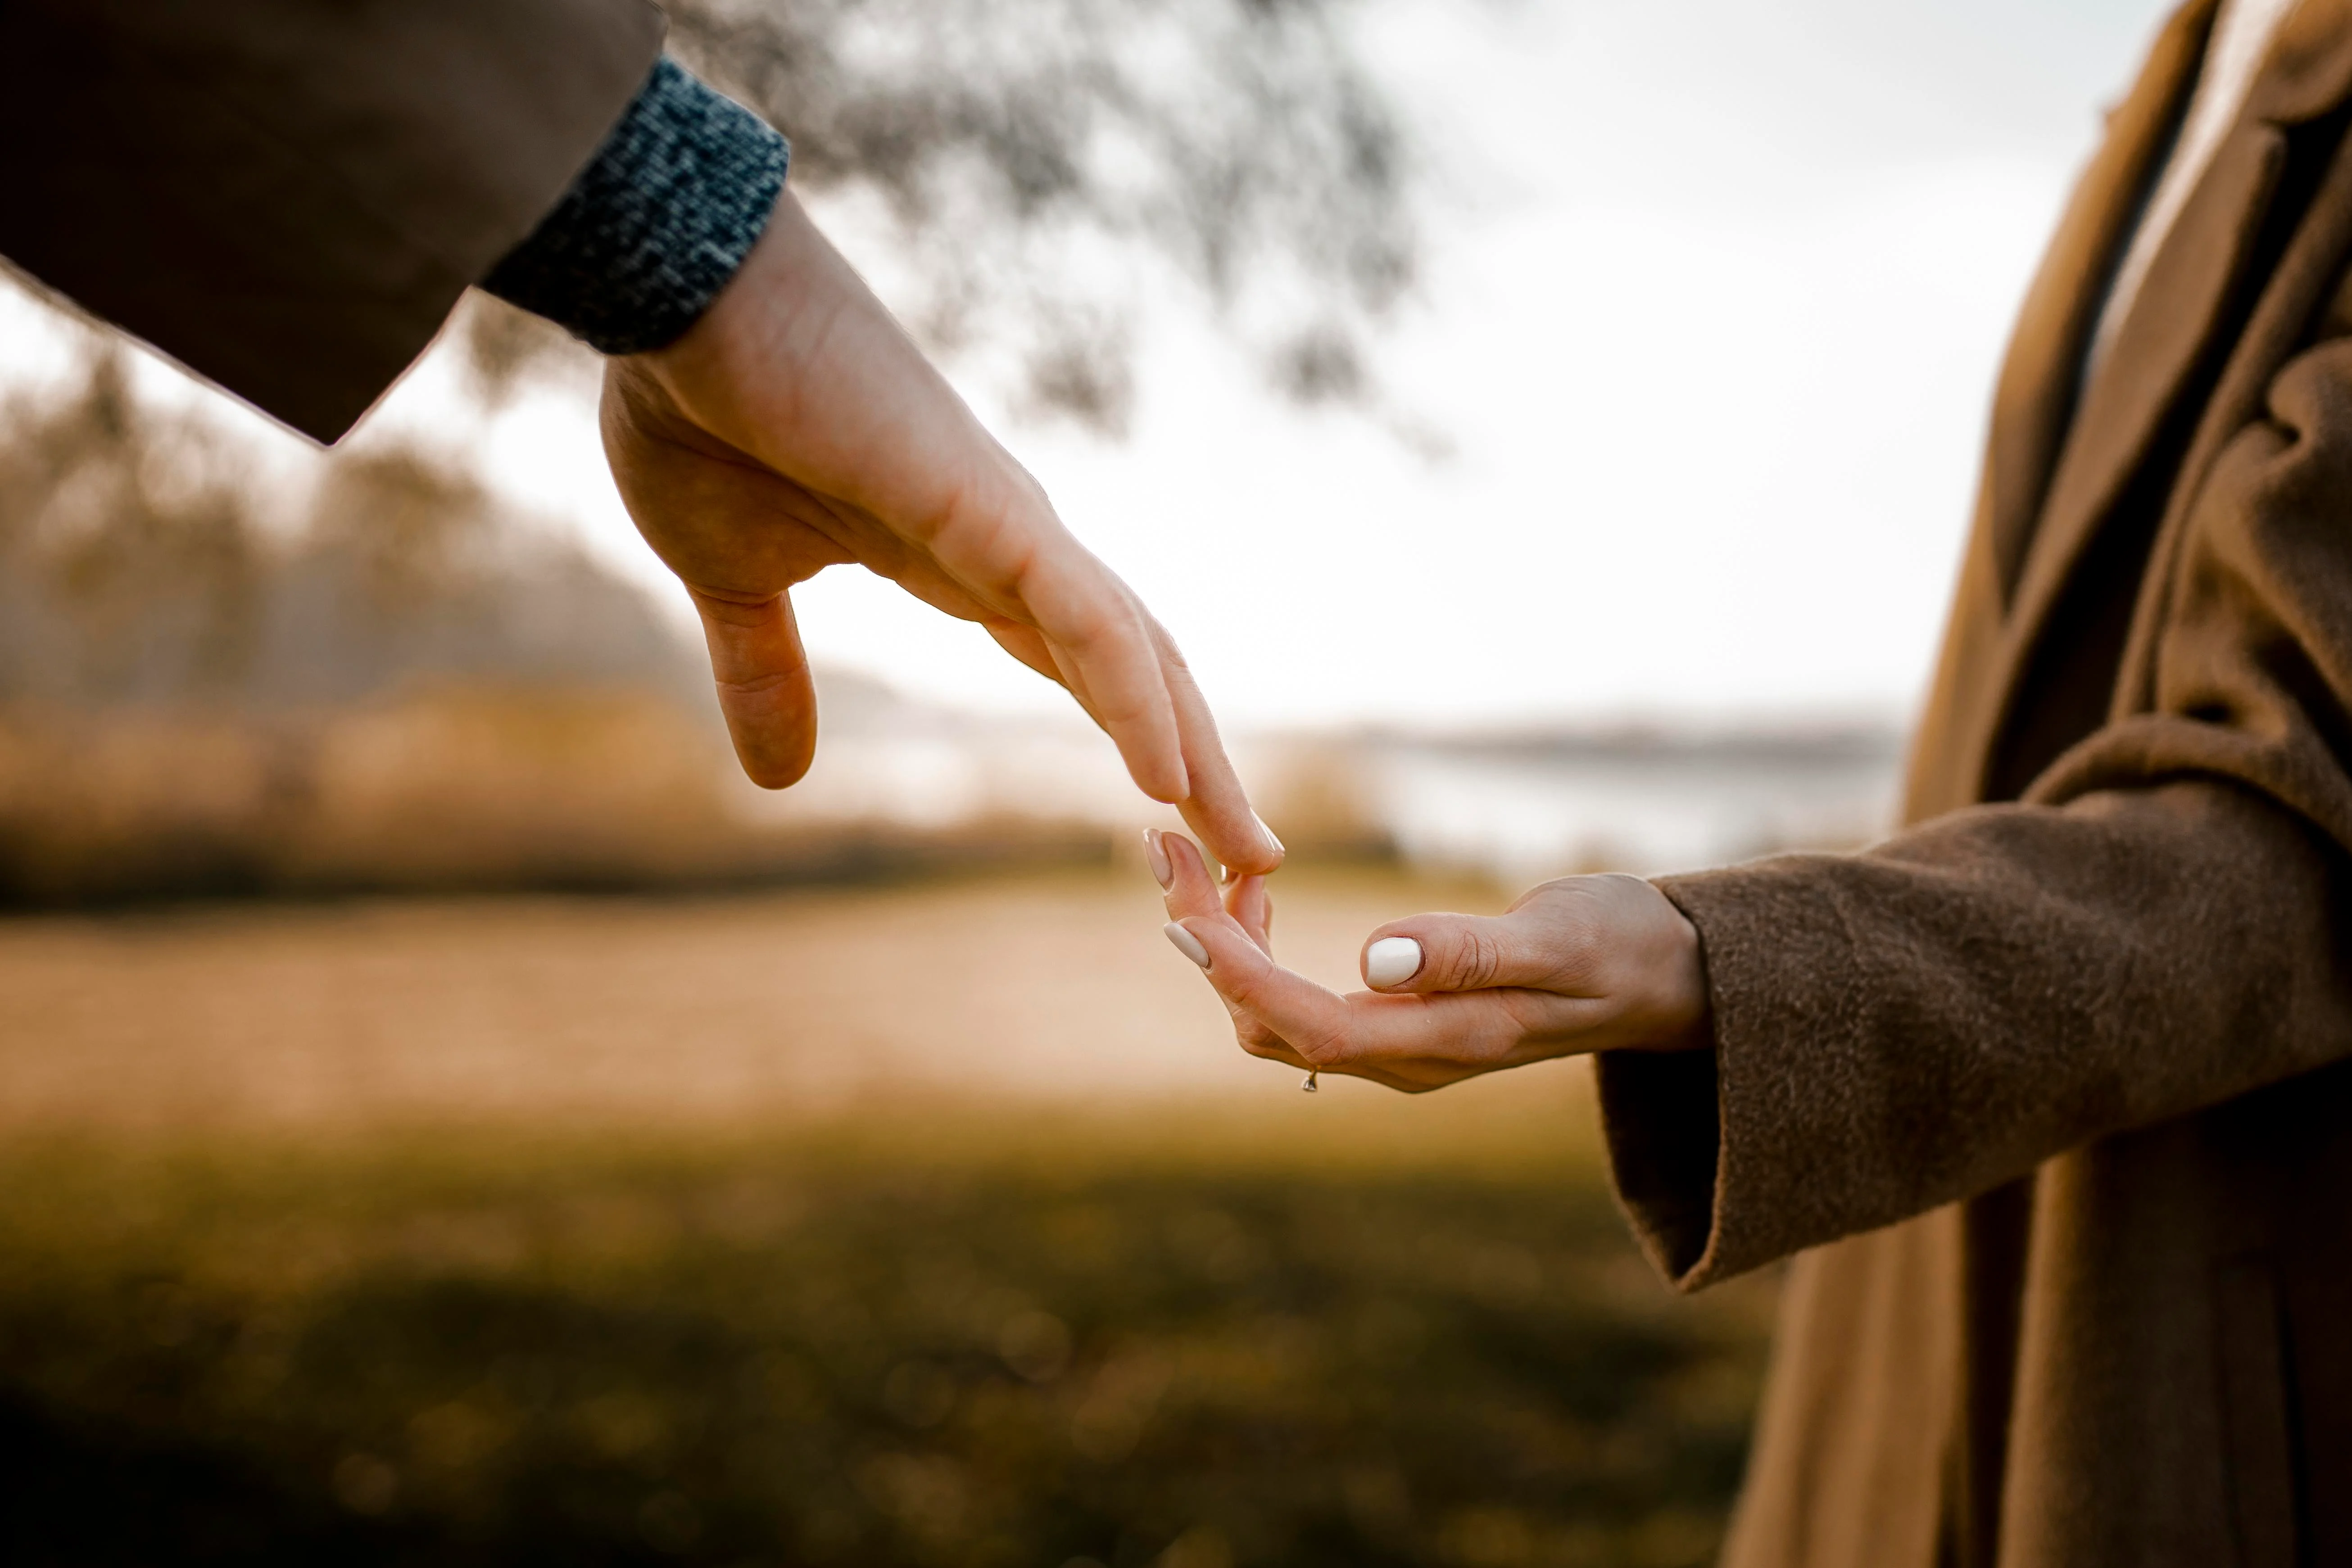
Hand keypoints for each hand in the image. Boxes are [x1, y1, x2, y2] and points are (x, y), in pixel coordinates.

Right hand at [600, 190, 1283, 875]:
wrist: (676, 292)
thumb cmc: (701, 410)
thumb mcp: (735, 582)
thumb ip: (770, 673)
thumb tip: (780, 780)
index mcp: (963, 560)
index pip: (1083, 662)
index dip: (1138, 736)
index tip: (1180, 819)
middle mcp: (1010, 543)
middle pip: (1137, 665)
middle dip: (1200, 761)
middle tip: (1255, 853)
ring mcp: (1005, 522)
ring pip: (1133, 650)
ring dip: (1195, 749)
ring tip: (1246, 842)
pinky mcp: (984, 505)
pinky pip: (1083, 618)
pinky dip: (1131, 697)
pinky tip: (1168, 775)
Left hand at [1149, 831, 1710, 1091]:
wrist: (1666, 975)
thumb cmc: (1623, 947)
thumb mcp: (1561, 939)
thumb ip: (1473, 952)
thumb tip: (1375, 958)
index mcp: (1442, 1042)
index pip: (1308, 1024)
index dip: (1238, 975)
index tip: (1182, 913)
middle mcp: (1407, 1058)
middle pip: (1269, 1023)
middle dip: (1207, 946)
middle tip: (1166, 850)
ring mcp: (1399, 1046)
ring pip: (1275, 1014)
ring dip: (1225, 945)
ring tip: (1199, 862)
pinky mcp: (1397, 1020)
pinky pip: (1299, 997)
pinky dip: (1259, 946)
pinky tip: (1254, 888)